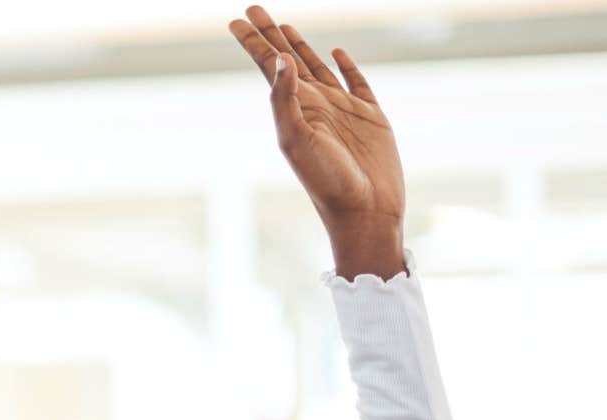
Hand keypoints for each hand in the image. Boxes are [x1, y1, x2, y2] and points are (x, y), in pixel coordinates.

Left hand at [228, 6, 405, 277]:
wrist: (365, 211)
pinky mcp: (371, 117)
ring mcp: (343, 110)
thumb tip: (279, 59)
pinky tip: (336, 53)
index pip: (268, 67)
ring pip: (317, 68)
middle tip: (252, 8)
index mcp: (294, 109)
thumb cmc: (326, 182)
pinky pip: (357, 83)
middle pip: (288, 61)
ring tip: (284, 26)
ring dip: (300, 47)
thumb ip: (285, 100)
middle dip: (270, 34)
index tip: (235, 19)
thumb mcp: (296, 140)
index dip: (253, 42)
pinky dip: (346, 66)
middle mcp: (315, 106)